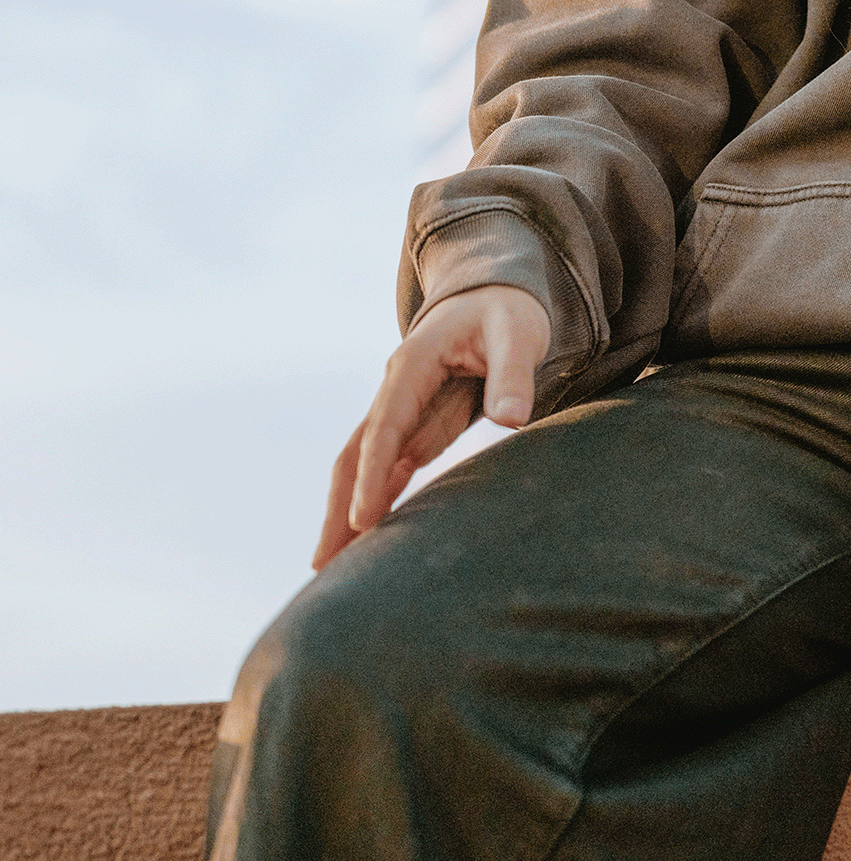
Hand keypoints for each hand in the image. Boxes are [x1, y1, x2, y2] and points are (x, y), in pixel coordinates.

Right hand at [313, 284, 551, 569]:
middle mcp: (395, 389)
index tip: (361, 519)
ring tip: (330, 565)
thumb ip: (513, 374)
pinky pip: (389, 467)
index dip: (374, 472)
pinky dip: (376, 499)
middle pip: (356, 452)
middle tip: (322, 563)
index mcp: (413, 364)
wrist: (495, 295)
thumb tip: (511, 418)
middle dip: (338, 505)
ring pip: (365, 465)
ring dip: (348, 509)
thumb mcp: (518, 333)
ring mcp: (402, 409)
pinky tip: (367, 537)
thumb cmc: (508, 313)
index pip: (386, 425)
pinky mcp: (417, 425)